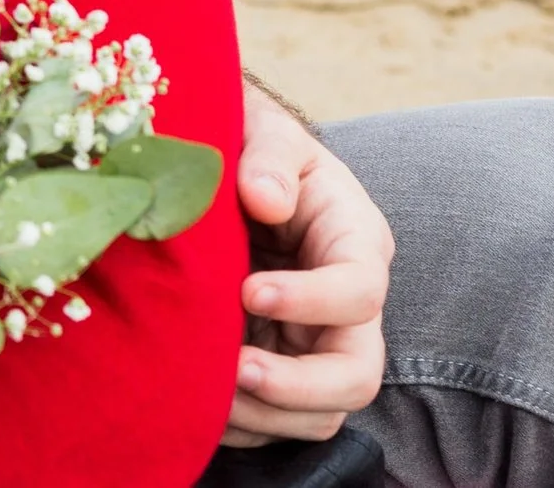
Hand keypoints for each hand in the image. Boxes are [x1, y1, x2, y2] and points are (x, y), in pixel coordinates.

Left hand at [220, 80, 392, 445]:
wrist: (223, 165)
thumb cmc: (251, 144)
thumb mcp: (265, 132)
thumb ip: (269, 156)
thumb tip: (265, 199)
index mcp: (354, 242)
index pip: (360, 290)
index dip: (312, 301)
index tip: (249, 292)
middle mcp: (346, 305)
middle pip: (356, 373)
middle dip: (299, 385)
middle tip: (235, 370)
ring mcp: (313, 342)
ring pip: (320, 412)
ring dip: (264, 412)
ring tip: (204, 392)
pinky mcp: (278, 364)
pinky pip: (275, 418)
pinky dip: (240, 422)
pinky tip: (193, 402)